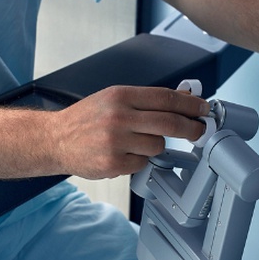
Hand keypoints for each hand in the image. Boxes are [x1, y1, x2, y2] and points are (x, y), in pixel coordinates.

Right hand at [50, 85, 208, 178]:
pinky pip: (142, 163)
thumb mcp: (113, 98)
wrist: (55, 139)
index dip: (190, 105)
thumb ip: (146, 100)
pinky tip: (123, 154)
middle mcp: (119, 117)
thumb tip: (182, 98)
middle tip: (199, 131)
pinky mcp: (113, 163)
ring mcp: (116, 141)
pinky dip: (138, 160)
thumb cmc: (85, 119)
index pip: (166, 98)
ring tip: (135, 142)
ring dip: (154, 145)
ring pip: (157, 145)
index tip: (203, 109)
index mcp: (120, 96)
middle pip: (169, 122)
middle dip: (191, 128)